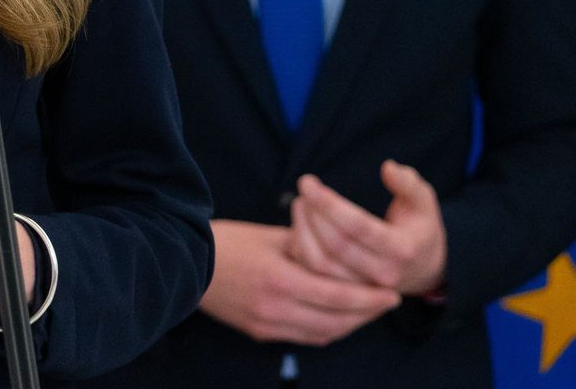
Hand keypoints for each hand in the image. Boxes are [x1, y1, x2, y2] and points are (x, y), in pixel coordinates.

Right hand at [197, 220, 399, 345]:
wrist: (183, 262)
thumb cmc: (228, 242)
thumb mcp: (271, 237)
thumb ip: (308, 248)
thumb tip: (341, 256)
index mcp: (280, 278)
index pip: (338, 296)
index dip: (369, 299)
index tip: (392, 294)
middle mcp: (276, 307)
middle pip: (336, 321)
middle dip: (367, 314)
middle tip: (387, 303)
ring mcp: (267, 324)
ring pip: (323, 334)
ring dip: (350, 325)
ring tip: (367, 311)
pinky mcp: (259, 332)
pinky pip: (303, 338)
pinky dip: (326, 330)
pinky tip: (337, 319)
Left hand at [288, 162, 446, 296]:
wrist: (422, 268)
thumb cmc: (418, 226)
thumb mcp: (422, 201)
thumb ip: (408, 183)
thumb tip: (388, 167)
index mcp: (402, 249)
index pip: (360, 227)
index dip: (330, 204)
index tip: (308, 182)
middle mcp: (383, 274)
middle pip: (337, 246)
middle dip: (313, 214)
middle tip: (304, 187)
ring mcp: (363, 288)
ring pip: (321, 264)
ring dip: (303, 231)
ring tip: (300, 203)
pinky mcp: (346, 294)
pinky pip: (313, 273)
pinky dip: (301, 248)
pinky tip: (301, 224)